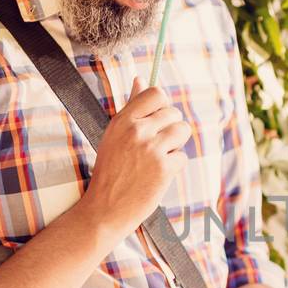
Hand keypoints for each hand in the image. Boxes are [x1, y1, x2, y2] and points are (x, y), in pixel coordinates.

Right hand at [76, 77, 190, 238]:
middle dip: (170, 127)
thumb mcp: (114, 135)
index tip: (158, 118)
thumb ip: (131, 107)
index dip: (162, 105)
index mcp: (123, 120)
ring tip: (159, 157)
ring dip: (175, 145)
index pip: (156, 93)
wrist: (105, 209)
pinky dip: (174, 166)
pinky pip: (182, 156)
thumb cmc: (110, 171)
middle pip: (174, 112)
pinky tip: (157, 174)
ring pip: (182, 131)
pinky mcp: (164, 168)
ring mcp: (151, 149)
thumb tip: (140, 79)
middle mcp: (137, 131)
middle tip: (156, 145)